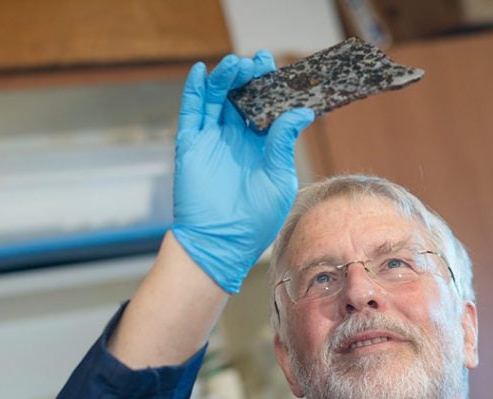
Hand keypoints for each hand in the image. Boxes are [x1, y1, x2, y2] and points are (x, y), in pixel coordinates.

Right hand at [171, 51, 314, 293]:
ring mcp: (212, 140)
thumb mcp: (278, 177)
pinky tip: (202, 71)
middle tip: (259, 62)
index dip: (270, 86)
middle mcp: (235, 139)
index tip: (277, 66)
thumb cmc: (256, 219)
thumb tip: (301, 110)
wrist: (222, 242)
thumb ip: (283, 142)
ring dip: (225, 78)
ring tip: (236, 64)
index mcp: (260, 145)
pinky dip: (195, 90)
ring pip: (217, 99)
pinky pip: (191, 112)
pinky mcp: (191, 145)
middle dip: (249, 77)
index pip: (265, 107)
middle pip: (241, 97)